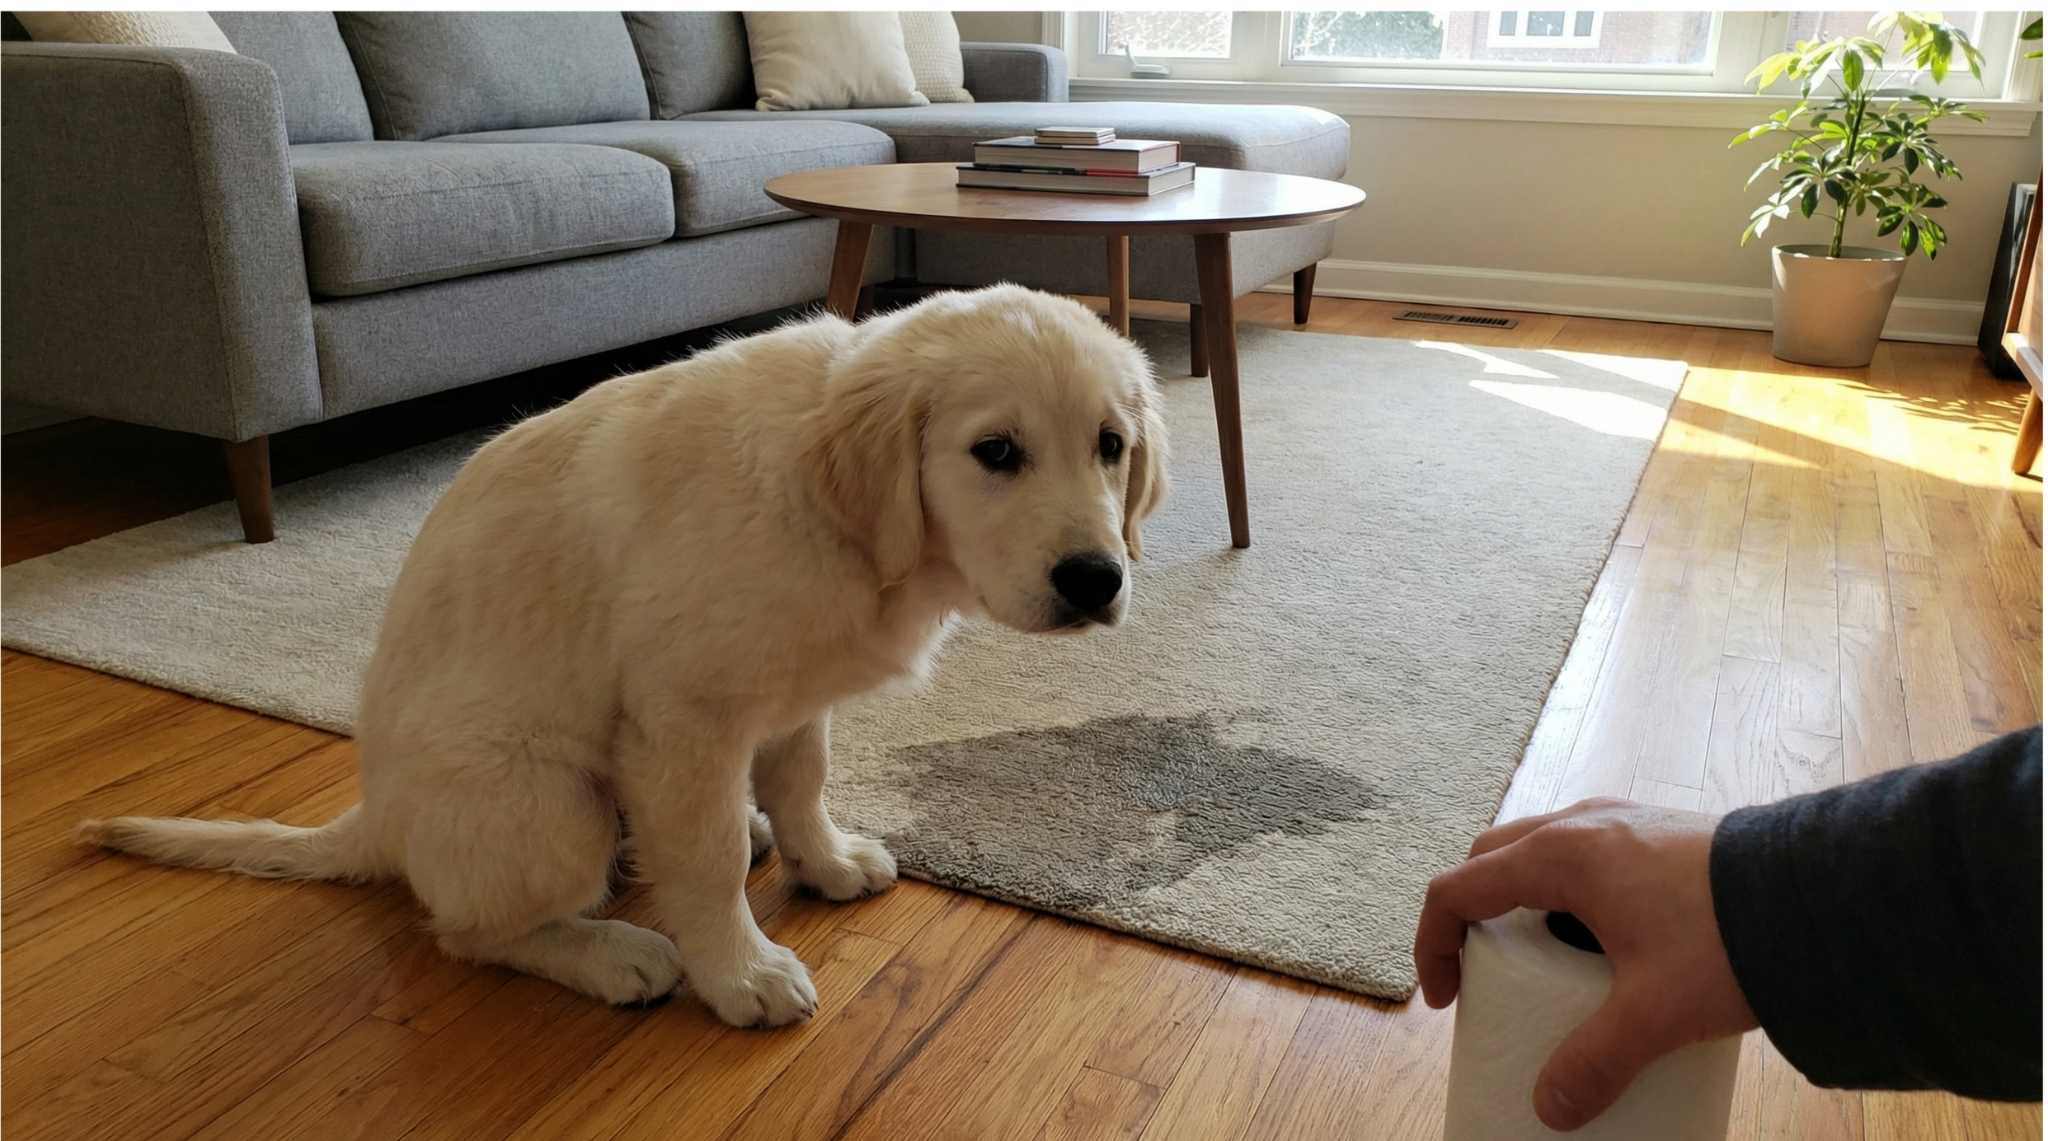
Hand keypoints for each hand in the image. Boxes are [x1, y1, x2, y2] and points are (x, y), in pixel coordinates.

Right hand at [1414, 798, 1758, 1130]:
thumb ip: (1596, 1061)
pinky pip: (1586, 852)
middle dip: (1472, 915)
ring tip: (1544, 956)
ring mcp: (1622, 819)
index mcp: (1560, 855)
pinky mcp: (1658, 830)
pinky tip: (1604, 936)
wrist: (1823, 892)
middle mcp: (1581, 823)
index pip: (1457, 890)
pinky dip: (1566, 889)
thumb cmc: (1730, 938)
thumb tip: (1551, 1109)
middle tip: (1487, 973)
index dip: (1434, 945)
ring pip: (1539, 848)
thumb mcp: (1654, 1012)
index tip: (1450, 1000)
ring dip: (1521, 897)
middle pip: (1490, 860)